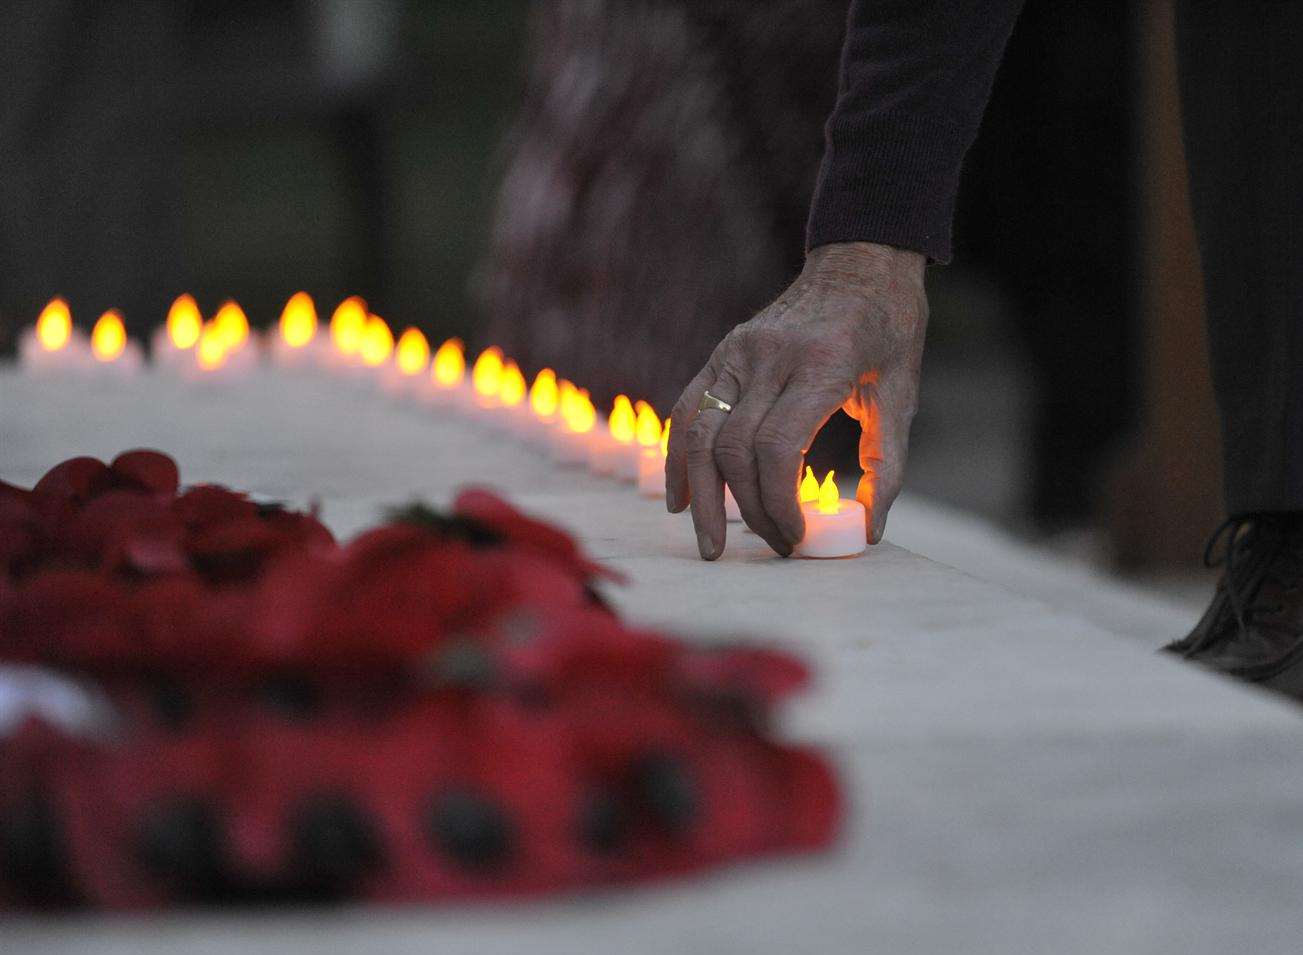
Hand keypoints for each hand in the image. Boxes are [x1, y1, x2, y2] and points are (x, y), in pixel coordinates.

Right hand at [665, 241, 926, 559]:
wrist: (861, 260)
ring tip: (710, 543)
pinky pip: (688, 409)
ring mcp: (738, 351)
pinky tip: (680, 498)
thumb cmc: (890, 329)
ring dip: (702, 496)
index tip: (797, 537)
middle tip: (772, 547)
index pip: (775, 449)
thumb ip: (885, 465)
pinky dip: (678, 458)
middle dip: (748, 510)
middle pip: (734, 450)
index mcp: (821, 365)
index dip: (778, 504)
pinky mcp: (723, 351)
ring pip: (698, 434)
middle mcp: (770, 356)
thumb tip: (867, 531)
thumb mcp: (902, 394)